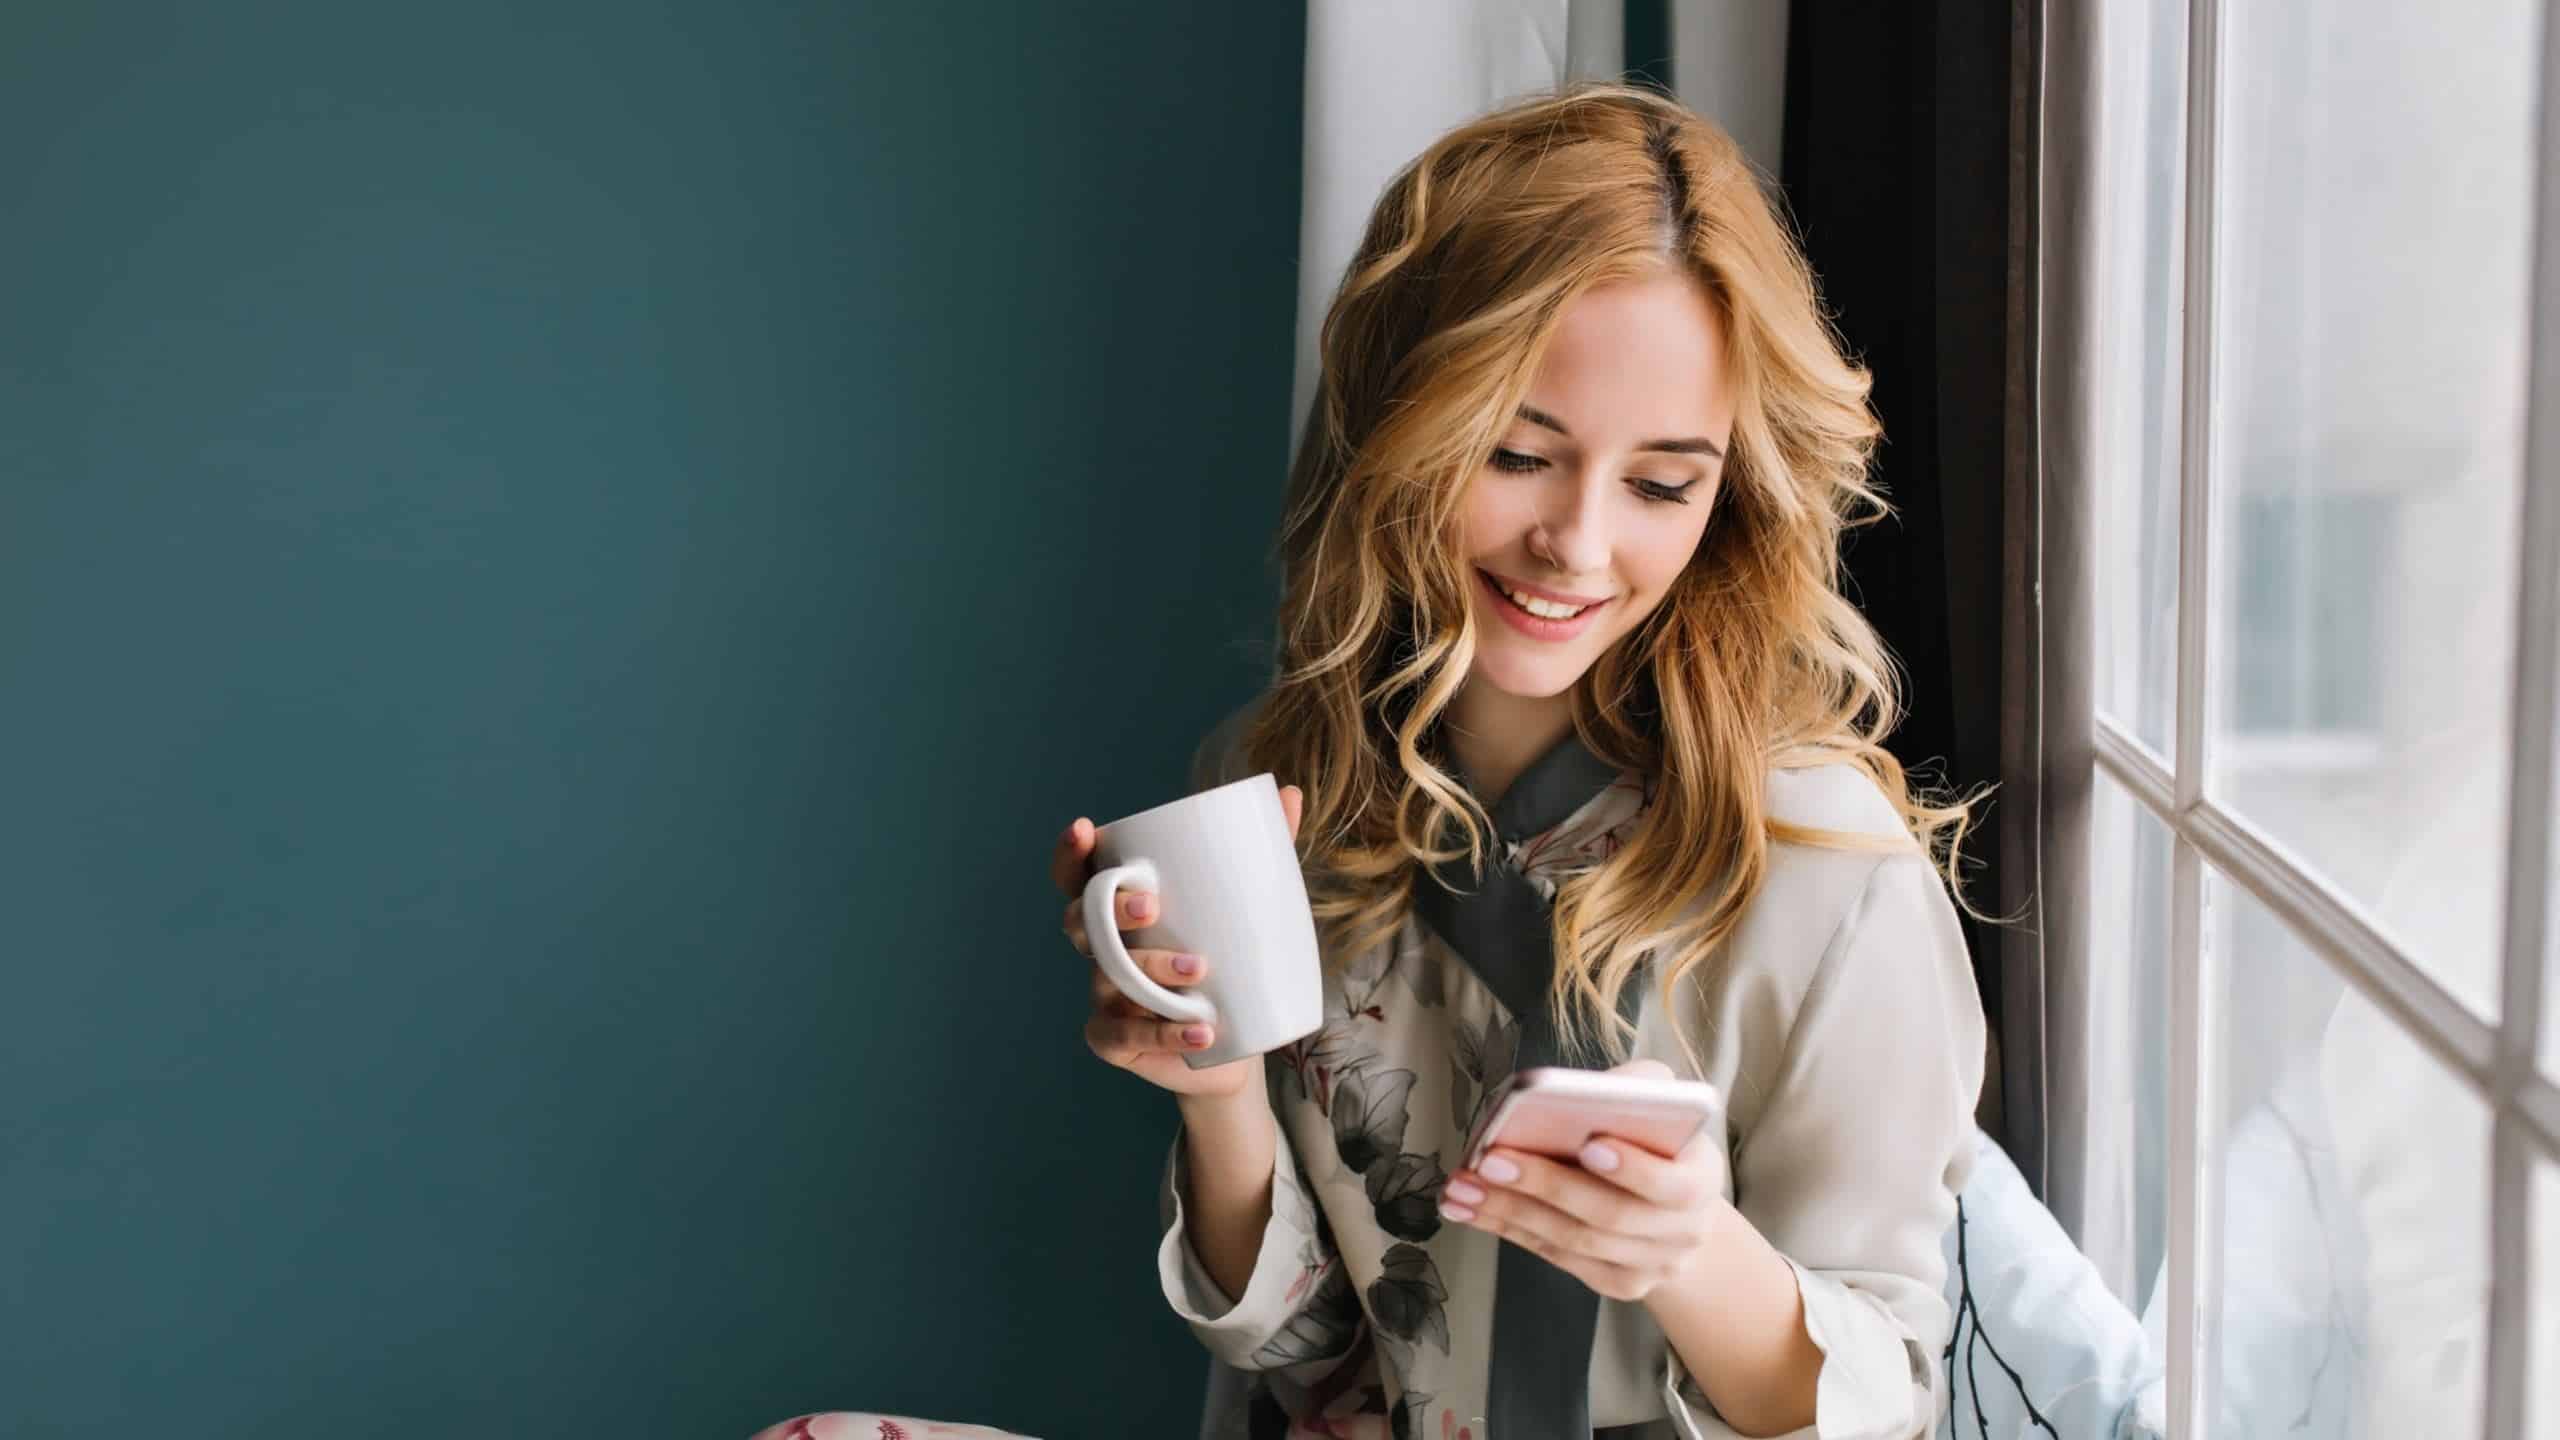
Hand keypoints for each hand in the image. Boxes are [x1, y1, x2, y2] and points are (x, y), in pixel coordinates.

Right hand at [1054, 783, 1304, 1100]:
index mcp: (1121, 909)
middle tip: (1152, 907)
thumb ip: (1264, 850)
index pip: (1078, 877)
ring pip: (1108, 978)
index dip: (1070, 853)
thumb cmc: (1231, 957)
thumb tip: (1288, 792)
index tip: (1085, 829)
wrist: (1239, 1041)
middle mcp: (1103, 950)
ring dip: (1151, 971)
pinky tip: (1201, 1030)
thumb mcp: (1248, 904)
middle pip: (1081, 923)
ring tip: (1201, 972)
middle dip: (1110, 910)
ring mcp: (1105, 997)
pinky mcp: (1115, 1042)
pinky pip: (1123, 1036)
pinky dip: (1162, 1033)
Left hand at [1435, 1058, 1731, 1302]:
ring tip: (1462, 1185)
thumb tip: (1587, 1090)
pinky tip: (1470, 1207)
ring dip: (1510, 1212)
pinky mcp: (1618, 1283)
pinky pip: (1556, 1257)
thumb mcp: (1663, 1102)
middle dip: (1546, 1185)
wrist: (1679, 1211)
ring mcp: (1651, 1265)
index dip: (1632, 1167)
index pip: (1671, 1183)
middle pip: (1609, 1215)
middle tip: (1492, 1159)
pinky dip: (1508, 1230)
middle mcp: (1683, 1232)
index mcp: (1702, 1180)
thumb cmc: (1659, 1141)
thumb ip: (1639, 1087)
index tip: (1589, 1142)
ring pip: (1573, 1241)